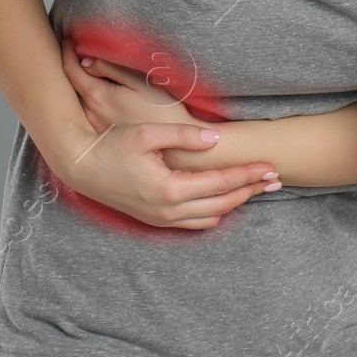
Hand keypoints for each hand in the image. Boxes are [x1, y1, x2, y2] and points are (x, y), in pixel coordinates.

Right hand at [50, 36, 278, 226]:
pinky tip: (224, 199)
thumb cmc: (111, 145)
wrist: (80, 166)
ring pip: (211, 217)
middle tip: (275, 179)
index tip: (270, 167)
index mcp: (169, 189)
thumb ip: (184, 136)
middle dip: (251, 191)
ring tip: (255, 188)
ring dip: (235, 203)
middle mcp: (168, 210)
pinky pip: (194, 223)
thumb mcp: (148, 133)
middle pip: (223, 204)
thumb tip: (216, 139)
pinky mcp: (155, 219)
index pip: (220, 183)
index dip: (248, 174)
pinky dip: (215, 212)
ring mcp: (161, 218)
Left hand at [59, 36, 208, 132]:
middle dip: (70, 67)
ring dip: (78, 84)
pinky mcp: (103, 136)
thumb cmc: (164, 111)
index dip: (67, 53)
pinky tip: (97, 93)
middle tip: (72, 51)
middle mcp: (90, 114)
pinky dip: (86, 99)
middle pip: (72, 86)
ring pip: (79, 100)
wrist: (175, 149)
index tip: (68, 41)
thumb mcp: (140, 82)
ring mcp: (94, 127)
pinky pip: (87, 112)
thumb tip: (86, 62)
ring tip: (83, 69)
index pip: (71, 71)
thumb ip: (111, 70)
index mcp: (98, 97)